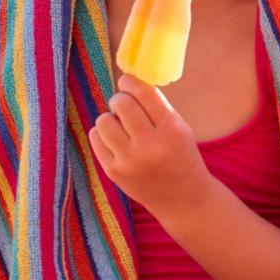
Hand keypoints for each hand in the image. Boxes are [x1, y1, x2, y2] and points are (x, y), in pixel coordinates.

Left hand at [89, 73, 210, 214]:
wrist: (183, 198)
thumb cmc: (180, 155)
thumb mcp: (179, 128)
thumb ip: (155, 106)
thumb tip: (125, 80)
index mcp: (171, 130)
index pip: (144, 93)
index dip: (130, 82)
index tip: (127, 82)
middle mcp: (150, 146)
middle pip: (121, 103)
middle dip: (120, 100)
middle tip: (125, 106)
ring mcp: (130, 161)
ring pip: (104, 120)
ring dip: (110, 118)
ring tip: (121, 126)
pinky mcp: (114, 172)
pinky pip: (96, 138)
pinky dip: (103, 134)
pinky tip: (115, 140)